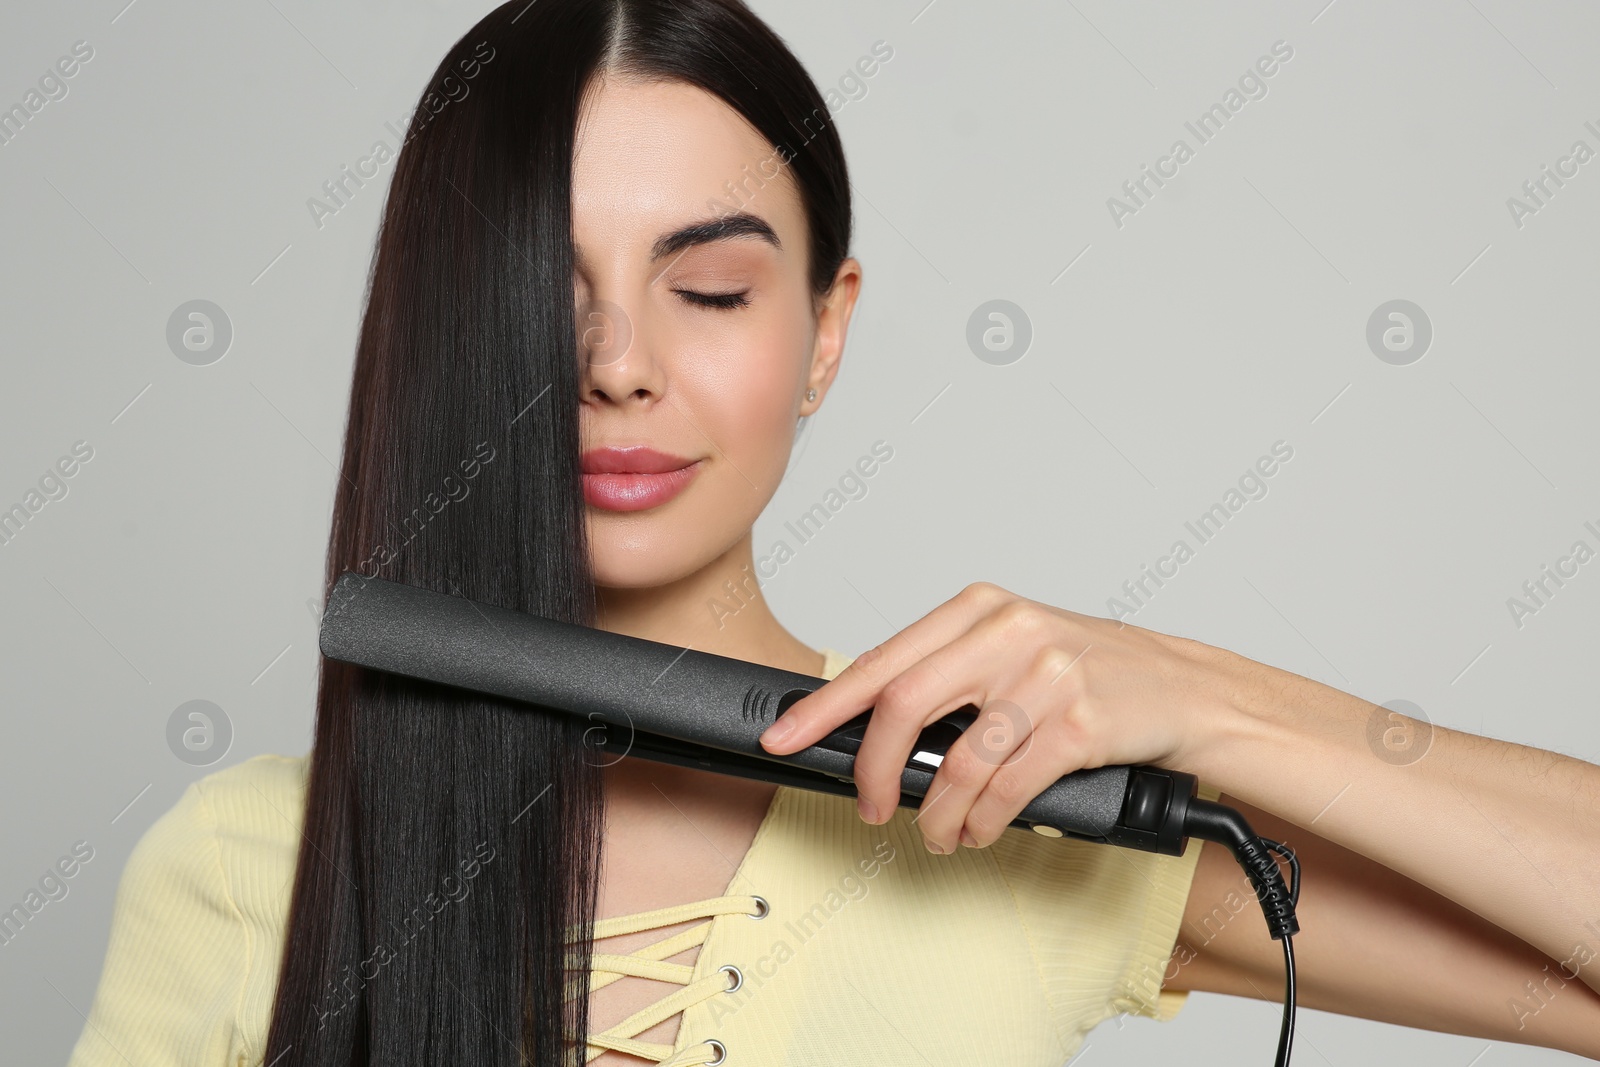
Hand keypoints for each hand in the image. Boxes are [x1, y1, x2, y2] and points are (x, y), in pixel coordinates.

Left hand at [757, 582, 1241, 852]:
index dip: (823, 707)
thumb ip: (947, 672)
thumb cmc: (1085, 671)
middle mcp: (1007, 632)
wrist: (1182, 686)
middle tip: (871, 805)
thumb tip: (867, 727)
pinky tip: (980, 830)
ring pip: (957, 761)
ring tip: (938, 832)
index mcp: (978, 609)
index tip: (784, 737)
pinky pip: (1007, 789)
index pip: (881, 661)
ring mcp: (1045, 676)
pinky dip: (983, 822)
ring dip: (936, 814)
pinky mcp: (1079, 723)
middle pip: (903, 706)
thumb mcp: (1011, 647)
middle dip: (874, 770)